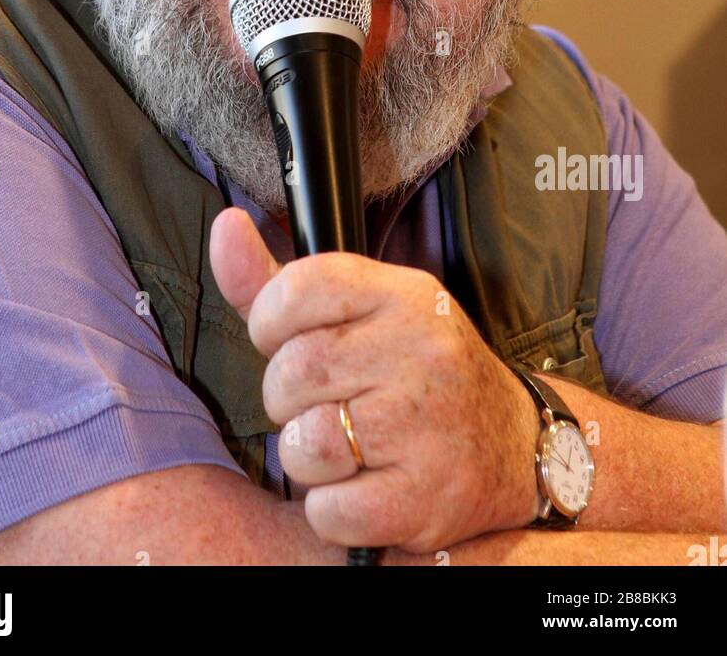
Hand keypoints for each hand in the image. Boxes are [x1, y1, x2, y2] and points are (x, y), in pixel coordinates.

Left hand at [210, 206, 541, 552]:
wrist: (512, 445)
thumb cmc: (416, 371)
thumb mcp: (362, 310)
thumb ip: (279, 281)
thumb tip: (225, 228)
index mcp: (403, 295)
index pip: (298, 288)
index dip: (270, 322)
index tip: (286, 341)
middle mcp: (421, 351)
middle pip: (292, 372)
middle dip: (287, 398)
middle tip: (323, 403)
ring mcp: (426, 426)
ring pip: (304, 444)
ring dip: (306, 457)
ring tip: (342, 447)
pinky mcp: (424, 498)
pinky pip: (328, 509)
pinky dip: (330, 508)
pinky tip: (362, 486)